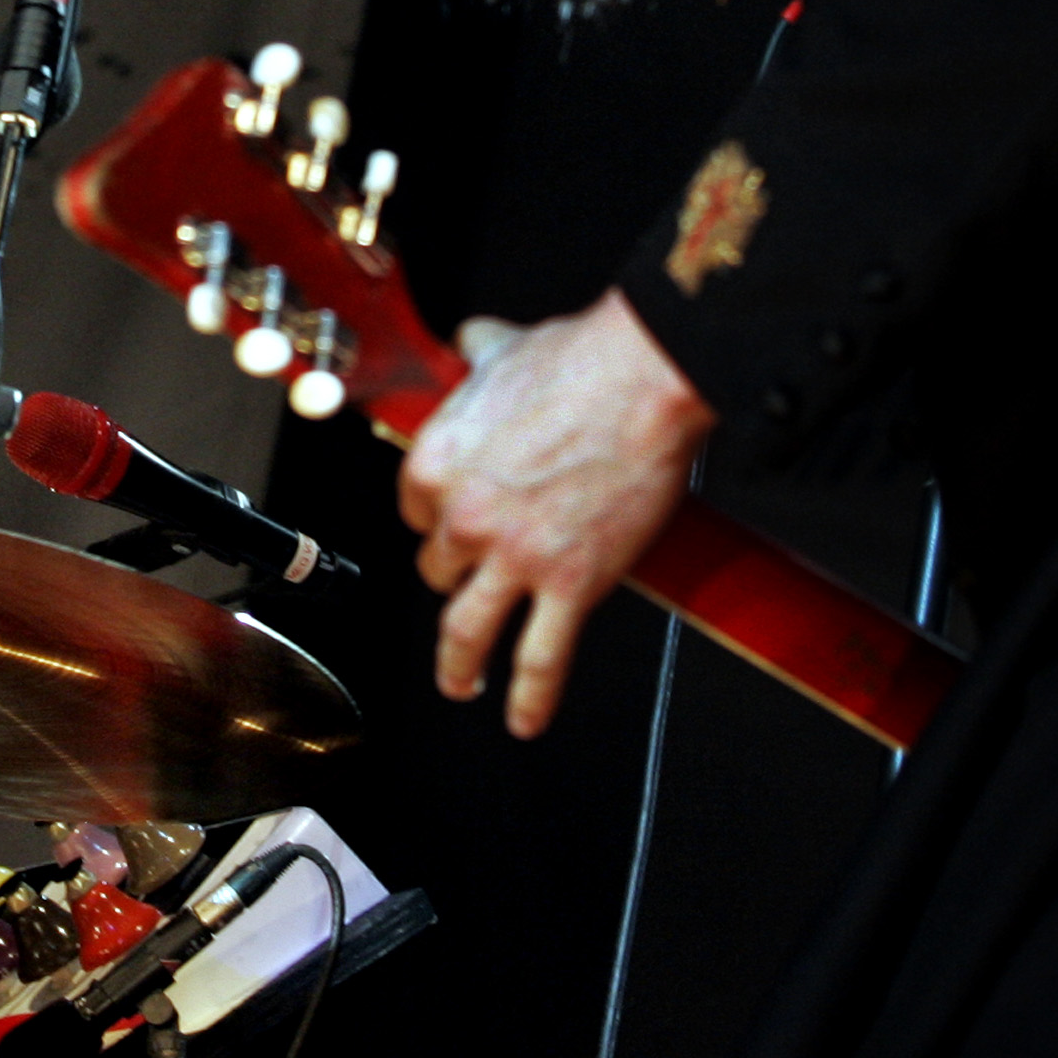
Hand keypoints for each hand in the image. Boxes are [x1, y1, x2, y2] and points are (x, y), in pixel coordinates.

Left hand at [399, 288, 712, 738]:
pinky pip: (541, 658)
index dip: (439, 519)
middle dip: (458, 573)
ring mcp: (514, 557)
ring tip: (460, 683)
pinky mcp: (570, 584)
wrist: (641, 378)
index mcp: (435, 465)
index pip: (416, 514)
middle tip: (479, 579)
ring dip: (458, 664)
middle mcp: (462, 517)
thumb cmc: (578, 360)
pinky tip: (523, 719)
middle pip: (439, 569)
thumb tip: (470, 338)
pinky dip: (530, 698)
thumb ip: (475, 351)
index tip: (456, 524)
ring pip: (467, 628)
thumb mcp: (501, 348)